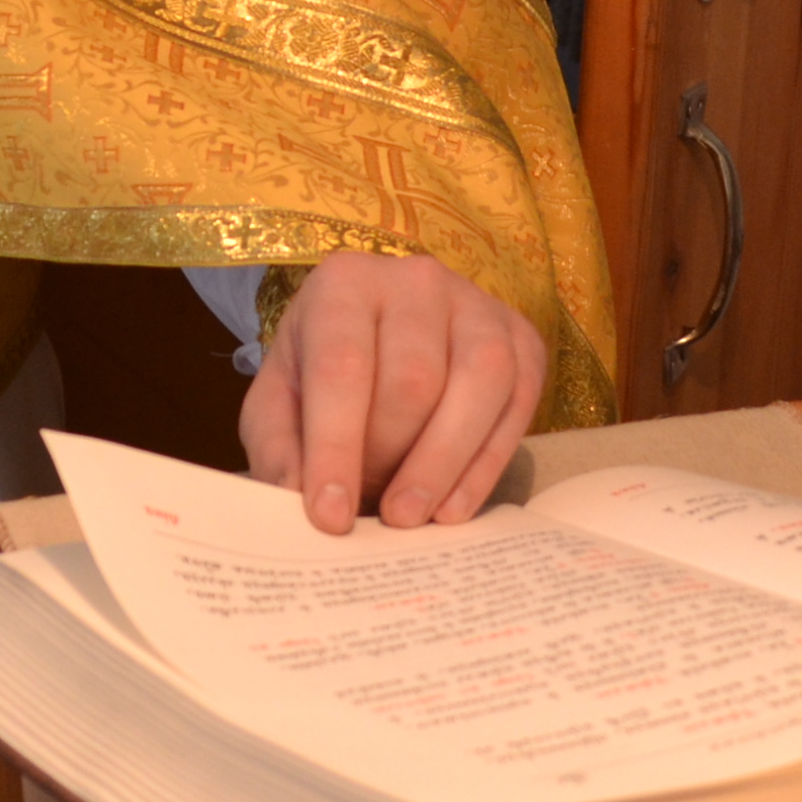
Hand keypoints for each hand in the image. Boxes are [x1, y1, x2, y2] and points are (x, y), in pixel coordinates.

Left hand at [238, 249, 548, 536]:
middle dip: (390, 458)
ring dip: (443, 464)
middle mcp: (416, 282)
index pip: (342, 366)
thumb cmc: (320, 376)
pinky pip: (517, 406)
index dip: (336, 446)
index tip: (331, 516)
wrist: (381, 338)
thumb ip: (280, 449)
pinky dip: (484, 468)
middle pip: (413, 379)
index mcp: (344, 284)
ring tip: (410, 519)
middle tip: (371, 515)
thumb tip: (300, 501)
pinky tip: (451, 510)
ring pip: (478, 384)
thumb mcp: (279, 405)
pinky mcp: (522, 341)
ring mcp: (478, 306)